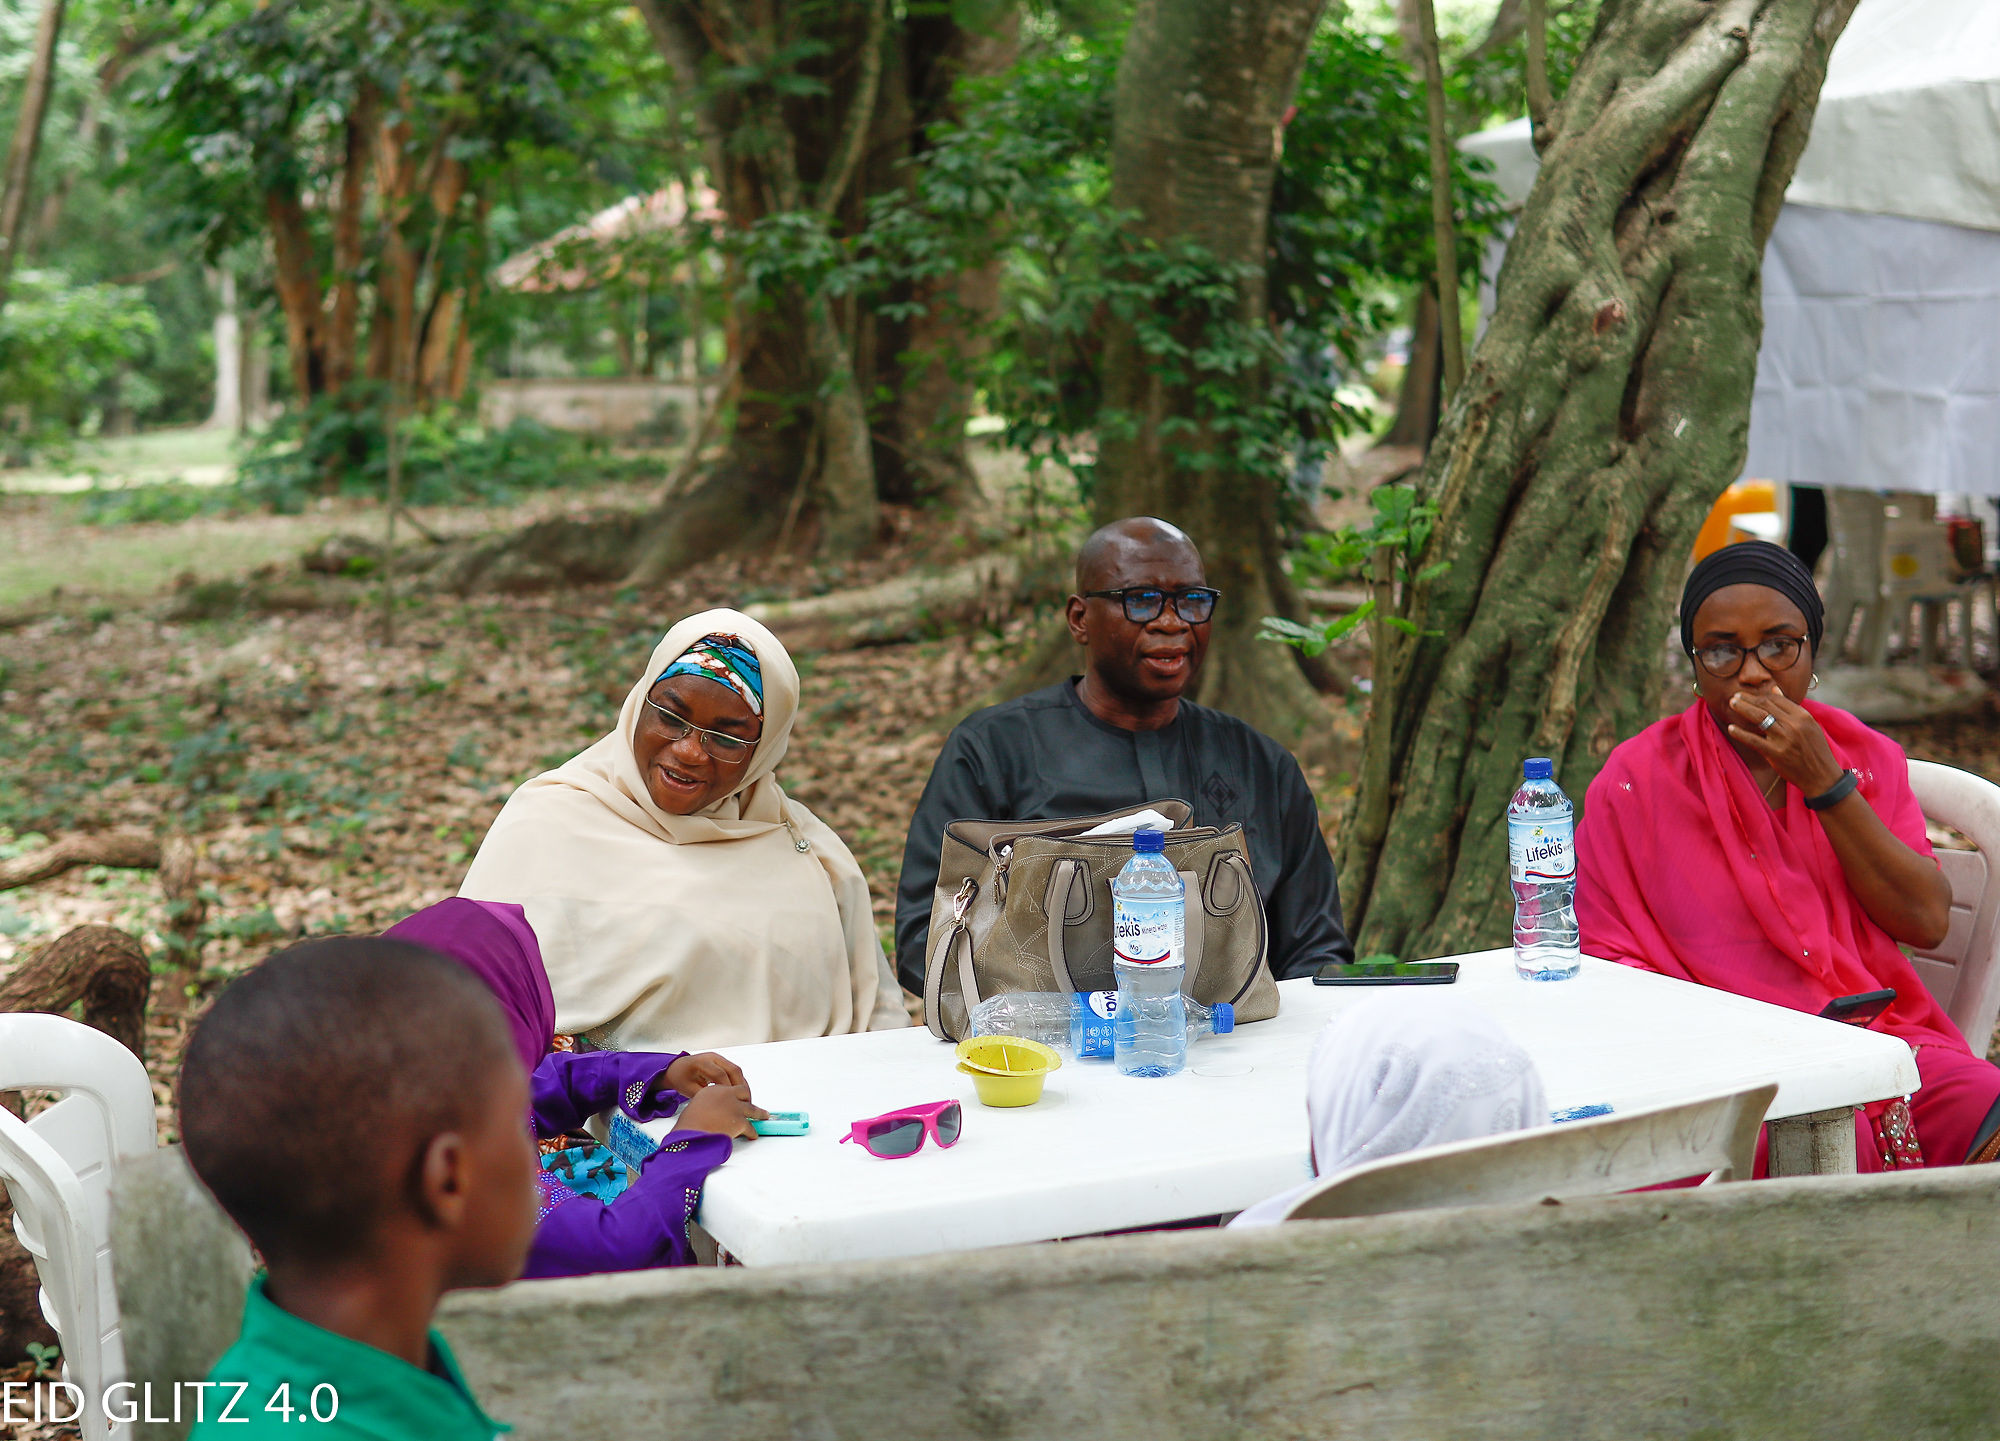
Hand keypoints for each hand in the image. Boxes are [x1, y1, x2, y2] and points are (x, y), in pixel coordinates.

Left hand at [664, 1051, 745, 1097]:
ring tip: (744, 1099)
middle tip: (744, 1101)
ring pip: (736, 1070)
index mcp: (702, 1062)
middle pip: (733, 1069)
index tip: (731, 1101)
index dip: (727, 1088)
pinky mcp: (721, 1062)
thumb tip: (719, 1106)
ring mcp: (718, 1058)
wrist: (676, 1068)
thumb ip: (704, 1095)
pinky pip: (733, 1070)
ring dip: (742, 1084)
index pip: (720, 1074)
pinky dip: (738, 1081)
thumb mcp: (688, 1089)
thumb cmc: (680, 1078)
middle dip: (740, 1086)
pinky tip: (739, 1093)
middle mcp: (712, 1057)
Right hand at [672, 1083, 766, 1139]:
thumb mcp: (696, 1105)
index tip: (736, 1097)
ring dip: (759, 1113)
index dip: (734, 1094)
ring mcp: (736, 1107)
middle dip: (748, 1098)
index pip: (729, 1088)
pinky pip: (750, 1127)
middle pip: (743, 1092)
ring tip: (764, 1115)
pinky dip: (752, 1132)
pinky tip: (753, 1134)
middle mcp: (727, 1095)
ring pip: (752, 1109)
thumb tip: (711, 1110)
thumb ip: (707, 1103)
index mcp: (714, 1089)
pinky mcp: (740, 1121)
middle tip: (751, 1103)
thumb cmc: (689, 1122)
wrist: (692, 1132)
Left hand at [1725, 691, 1845, 794]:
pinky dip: (1740, 733)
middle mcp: (1794, 725)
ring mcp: (1784, 739)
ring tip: (1732, 704)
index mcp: (1803, 716)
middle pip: (1766, 706)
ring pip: (1759, 718)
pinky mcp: (1775, 753)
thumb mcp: (1809, 725)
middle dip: (1748, 699)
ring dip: (1743, 709)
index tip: (1748, 694)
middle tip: (1735, 696)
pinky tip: (1731, 728)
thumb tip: (1775, 690)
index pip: (1777, 700)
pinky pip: (1753, 740)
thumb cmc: (1815, 750)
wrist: (1822, 776)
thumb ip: (1791, 708)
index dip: (1760, 695)